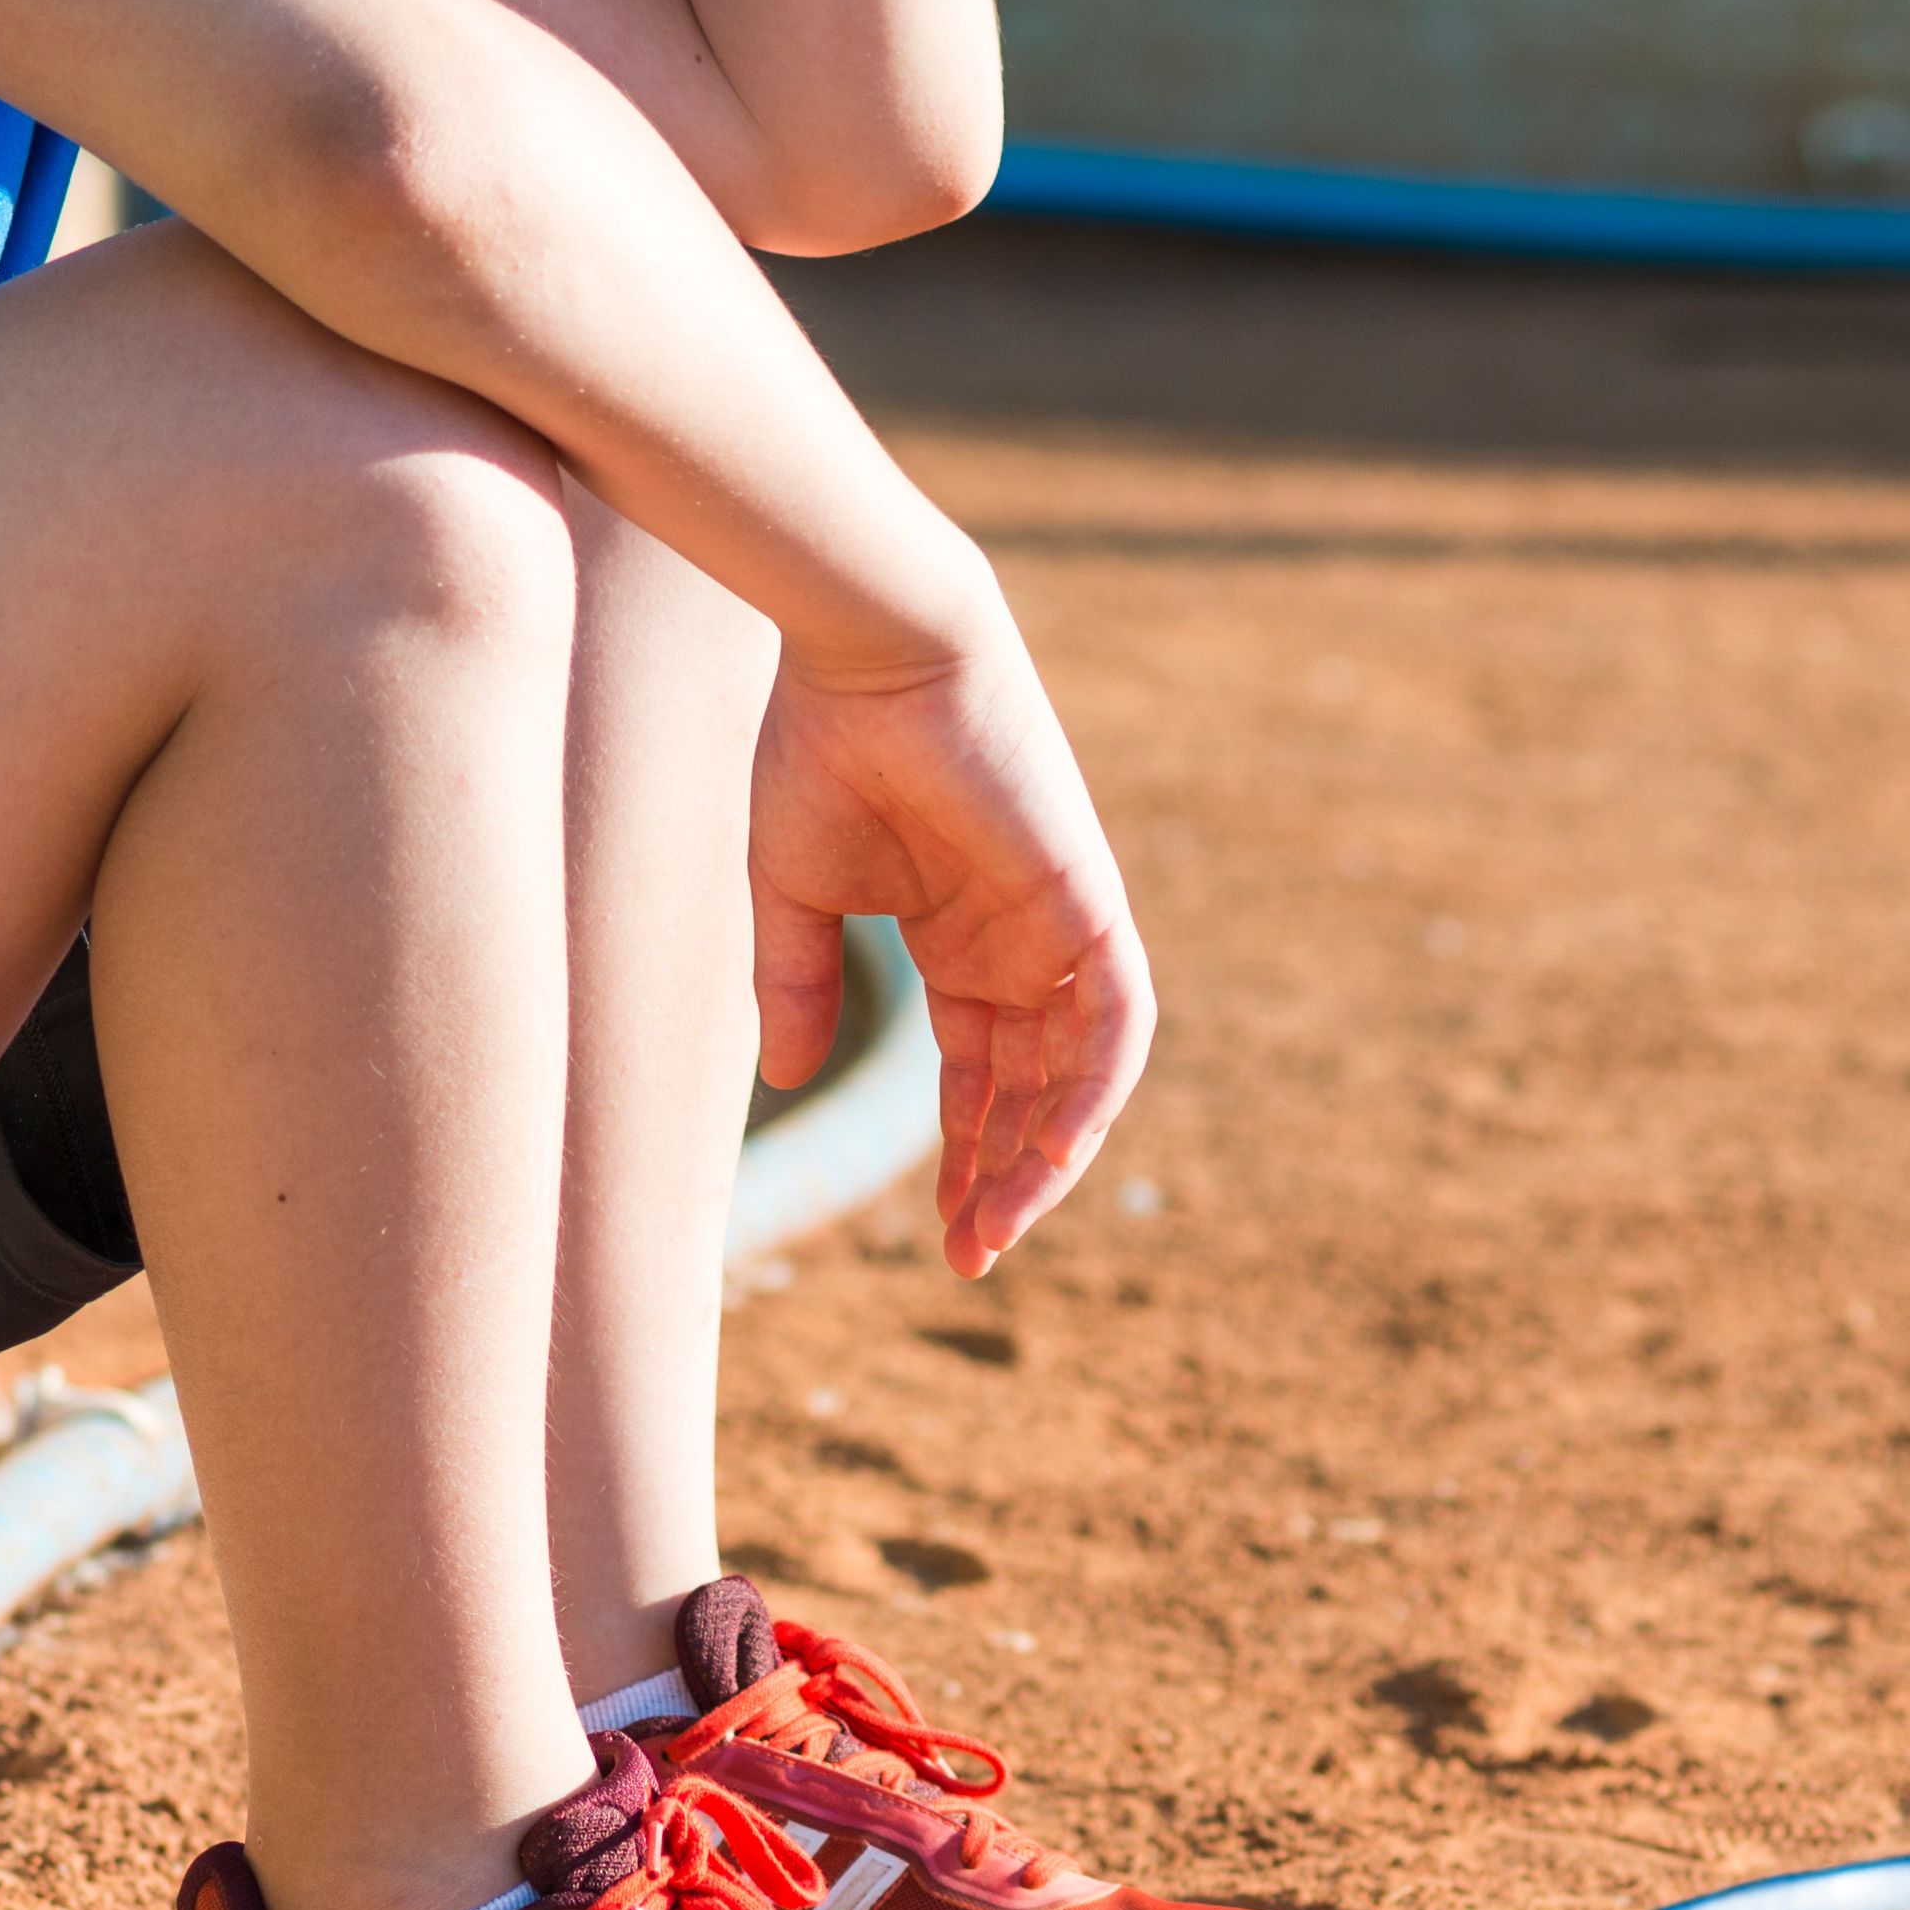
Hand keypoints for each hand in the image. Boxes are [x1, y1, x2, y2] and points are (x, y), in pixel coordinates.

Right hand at [740, 614, 1155, 1277]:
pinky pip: (1117, 1020)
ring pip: (1079, 1071)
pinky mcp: (1088, 902)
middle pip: (1032, 1089)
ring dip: (1047, 1153)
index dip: (963, 1154)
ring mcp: (1059, 926)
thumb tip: (792, 1079)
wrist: (871, 653)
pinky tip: (1052, 1155)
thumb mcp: (793, 894)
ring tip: (1002, 1228)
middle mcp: (1018, 944)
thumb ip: (797, 985)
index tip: (942, 1236)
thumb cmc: (821, 751)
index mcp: (958, 942)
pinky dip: (1092, 1090)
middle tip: (971, 1257)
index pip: (978, 1075)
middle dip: (1004, 1177)